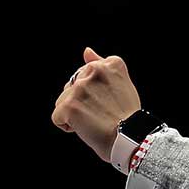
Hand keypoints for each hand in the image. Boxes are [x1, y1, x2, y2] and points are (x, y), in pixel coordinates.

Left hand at [52, 47, 141, 163]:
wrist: (131, 138)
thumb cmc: (128, 116)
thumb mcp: (122, 83)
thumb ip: (102, 64)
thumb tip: (86, 51)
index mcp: (110, 64)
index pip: (86, 74)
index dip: (95, 92)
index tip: (109, 101)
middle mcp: (94, 71)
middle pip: (72, 86)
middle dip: (82, 101)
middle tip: (103, 112)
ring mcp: (80, 88)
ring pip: (62, 101)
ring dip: (74, 113)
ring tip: (95, 120)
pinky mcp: (68, 105)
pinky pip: (57, 118)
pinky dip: (68, 126)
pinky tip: (86, 127)